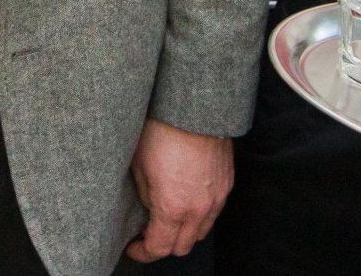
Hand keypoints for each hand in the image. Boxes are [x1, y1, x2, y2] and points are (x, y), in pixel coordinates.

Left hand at [124, 119, 233, 261]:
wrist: (195, 107)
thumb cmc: (163, 130)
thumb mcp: (139, 165)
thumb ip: (146, 196)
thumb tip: (150, 209)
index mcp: (173, 207)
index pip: (158, 248)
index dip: (142, 252)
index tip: (134, 247)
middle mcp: (198, 209)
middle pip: (182, 247)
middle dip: (163, 245)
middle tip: (148, 233)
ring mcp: (216, 198)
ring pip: (200, 232)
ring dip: (183, 232)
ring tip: (168, 217)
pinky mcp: (227, 184)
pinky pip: (213, 212)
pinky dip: (199, 215)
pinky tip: (187, 200)